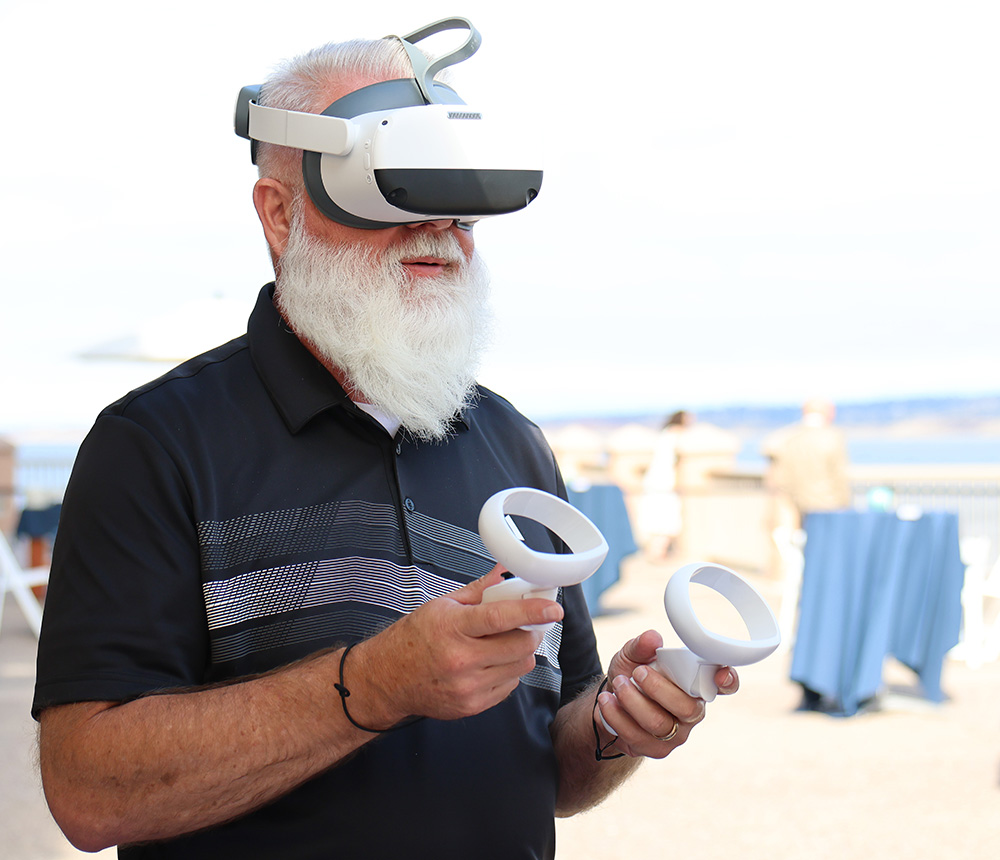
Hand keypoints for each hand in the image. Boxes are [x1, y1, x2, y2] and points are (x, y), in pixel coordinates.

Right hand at [351, 568, 563, 724]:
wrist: (387, 679)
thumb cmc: (413, 639)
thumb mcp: (441, 606)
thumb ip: (478, 591)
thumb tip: (504, 573)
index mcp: (452, 628)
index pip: (500, 618)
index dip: (532, 612)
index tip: (553, 609)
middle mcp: (461, 660)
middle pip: (520, 645)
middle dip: (531, 631)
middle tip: (527, 623)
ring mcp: (468, 687)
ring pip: (520, 667)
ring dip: (521, 652)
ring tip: (503, 643)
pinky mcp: (473, 706)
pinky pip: (510, 686)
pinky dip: (508, 672)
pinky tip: (490, 663)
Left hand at [596, 630, 738, 758]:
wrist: (607, 702)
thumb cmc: (630, 676)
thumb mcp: (632, 655)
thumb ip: (642, 646)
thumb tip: (652, 638)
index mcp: (696, 684)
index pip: (725, 685)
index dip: (729, 680)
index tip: (720, 673)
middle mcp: (692, 711)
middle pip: (688, 708)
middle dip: (658, 688)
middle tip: (637, 672)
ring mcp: (676, 733)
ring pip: (659, 723)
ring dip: (633, 701)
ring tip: (617, 684)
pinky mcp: (656, 749)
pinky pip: (638, 737)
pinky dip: (617, 716)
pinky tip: (607, 701)